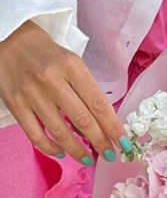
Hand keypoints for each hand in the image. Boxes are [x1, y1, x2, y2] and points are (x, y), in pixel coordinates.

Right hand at [0, 21, 125, 163]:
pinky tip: (61, 152)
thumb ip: (88, 92)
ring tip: (88, 158)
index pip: (99, 104)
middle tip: (109, 155)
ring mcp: (32, 94)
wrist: (8, 39)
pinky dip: (51, 148)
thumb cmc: (48, 55)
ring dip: (77, 150)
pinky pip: (36, 135)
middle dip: (100, 142)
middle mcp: (52, 80)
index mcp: (72, 67)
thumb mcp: (73, 65)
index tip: (124, 143)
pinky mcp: (15, 104)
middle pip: (82, 120)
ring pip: (60, 132)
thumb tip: (104, 126)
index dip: (113, 128)